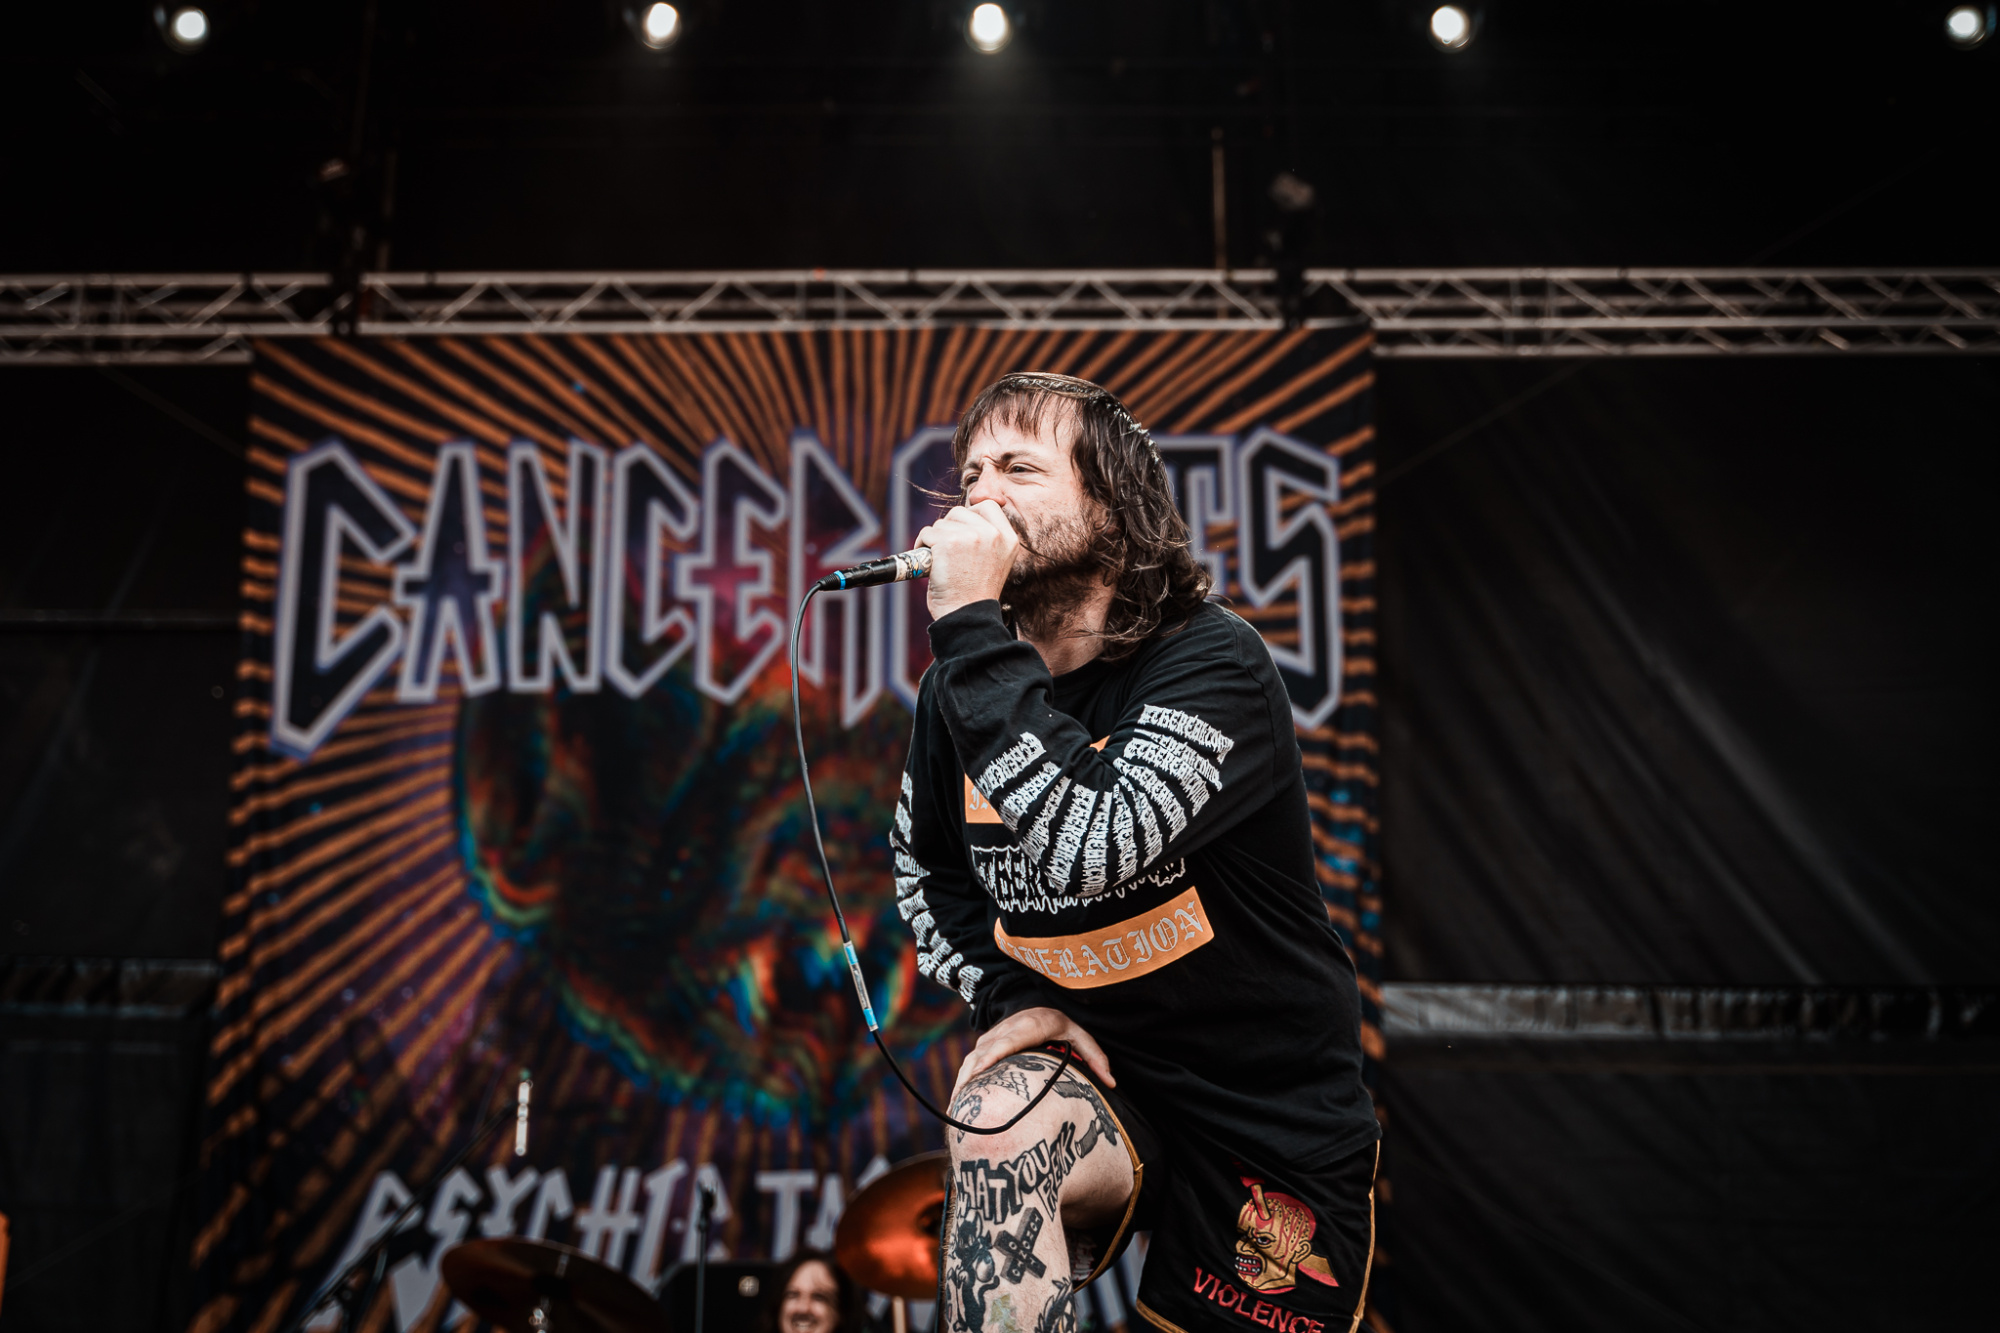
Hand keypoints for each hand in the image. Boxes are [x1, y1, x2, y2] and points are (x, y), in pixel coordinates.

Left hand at [916, 500, 1018, 620]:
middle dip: (949, 528)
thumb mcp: (996, 562)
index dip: (972, 514)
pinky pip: (927, 533)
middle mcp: (993, 534)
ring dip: (935, 539)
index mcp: (1009, 539)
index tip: (963, 529)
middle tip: (947, 550)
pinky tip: (929, 562)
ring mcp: (971, 536)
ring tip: (940, 561)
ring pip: (942, 523)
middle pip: (961, 512)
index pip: (990, 506)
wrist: (967, 617)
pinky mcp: (948, 542)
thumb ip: (988, 539)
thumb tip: (965, 517)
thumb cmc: (975, 595)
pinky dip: (922, 546)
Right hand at [953, 1006, 1114, 1098]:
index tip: (979, 1073)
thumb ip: (1095, 1056)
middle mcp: (1005, 1030)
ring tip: (955, 1108)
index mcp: (1028, 1027)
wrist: (1037, 1004)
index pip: (1007, 1042)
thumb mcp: (1080, 1035)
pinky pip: (972, 1062)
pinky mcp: (985, 1044)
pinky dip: (964, 1079)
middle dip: (970, 1077)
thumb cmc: (1060, 1023)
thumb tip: (1112, 1082)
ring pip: (973, 1058)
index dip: (991, 1057)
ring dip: (962, 1081)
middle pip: (983, 1054)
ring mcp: (992, 1037)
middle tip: (960, 1103)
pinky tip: (959, 1101)